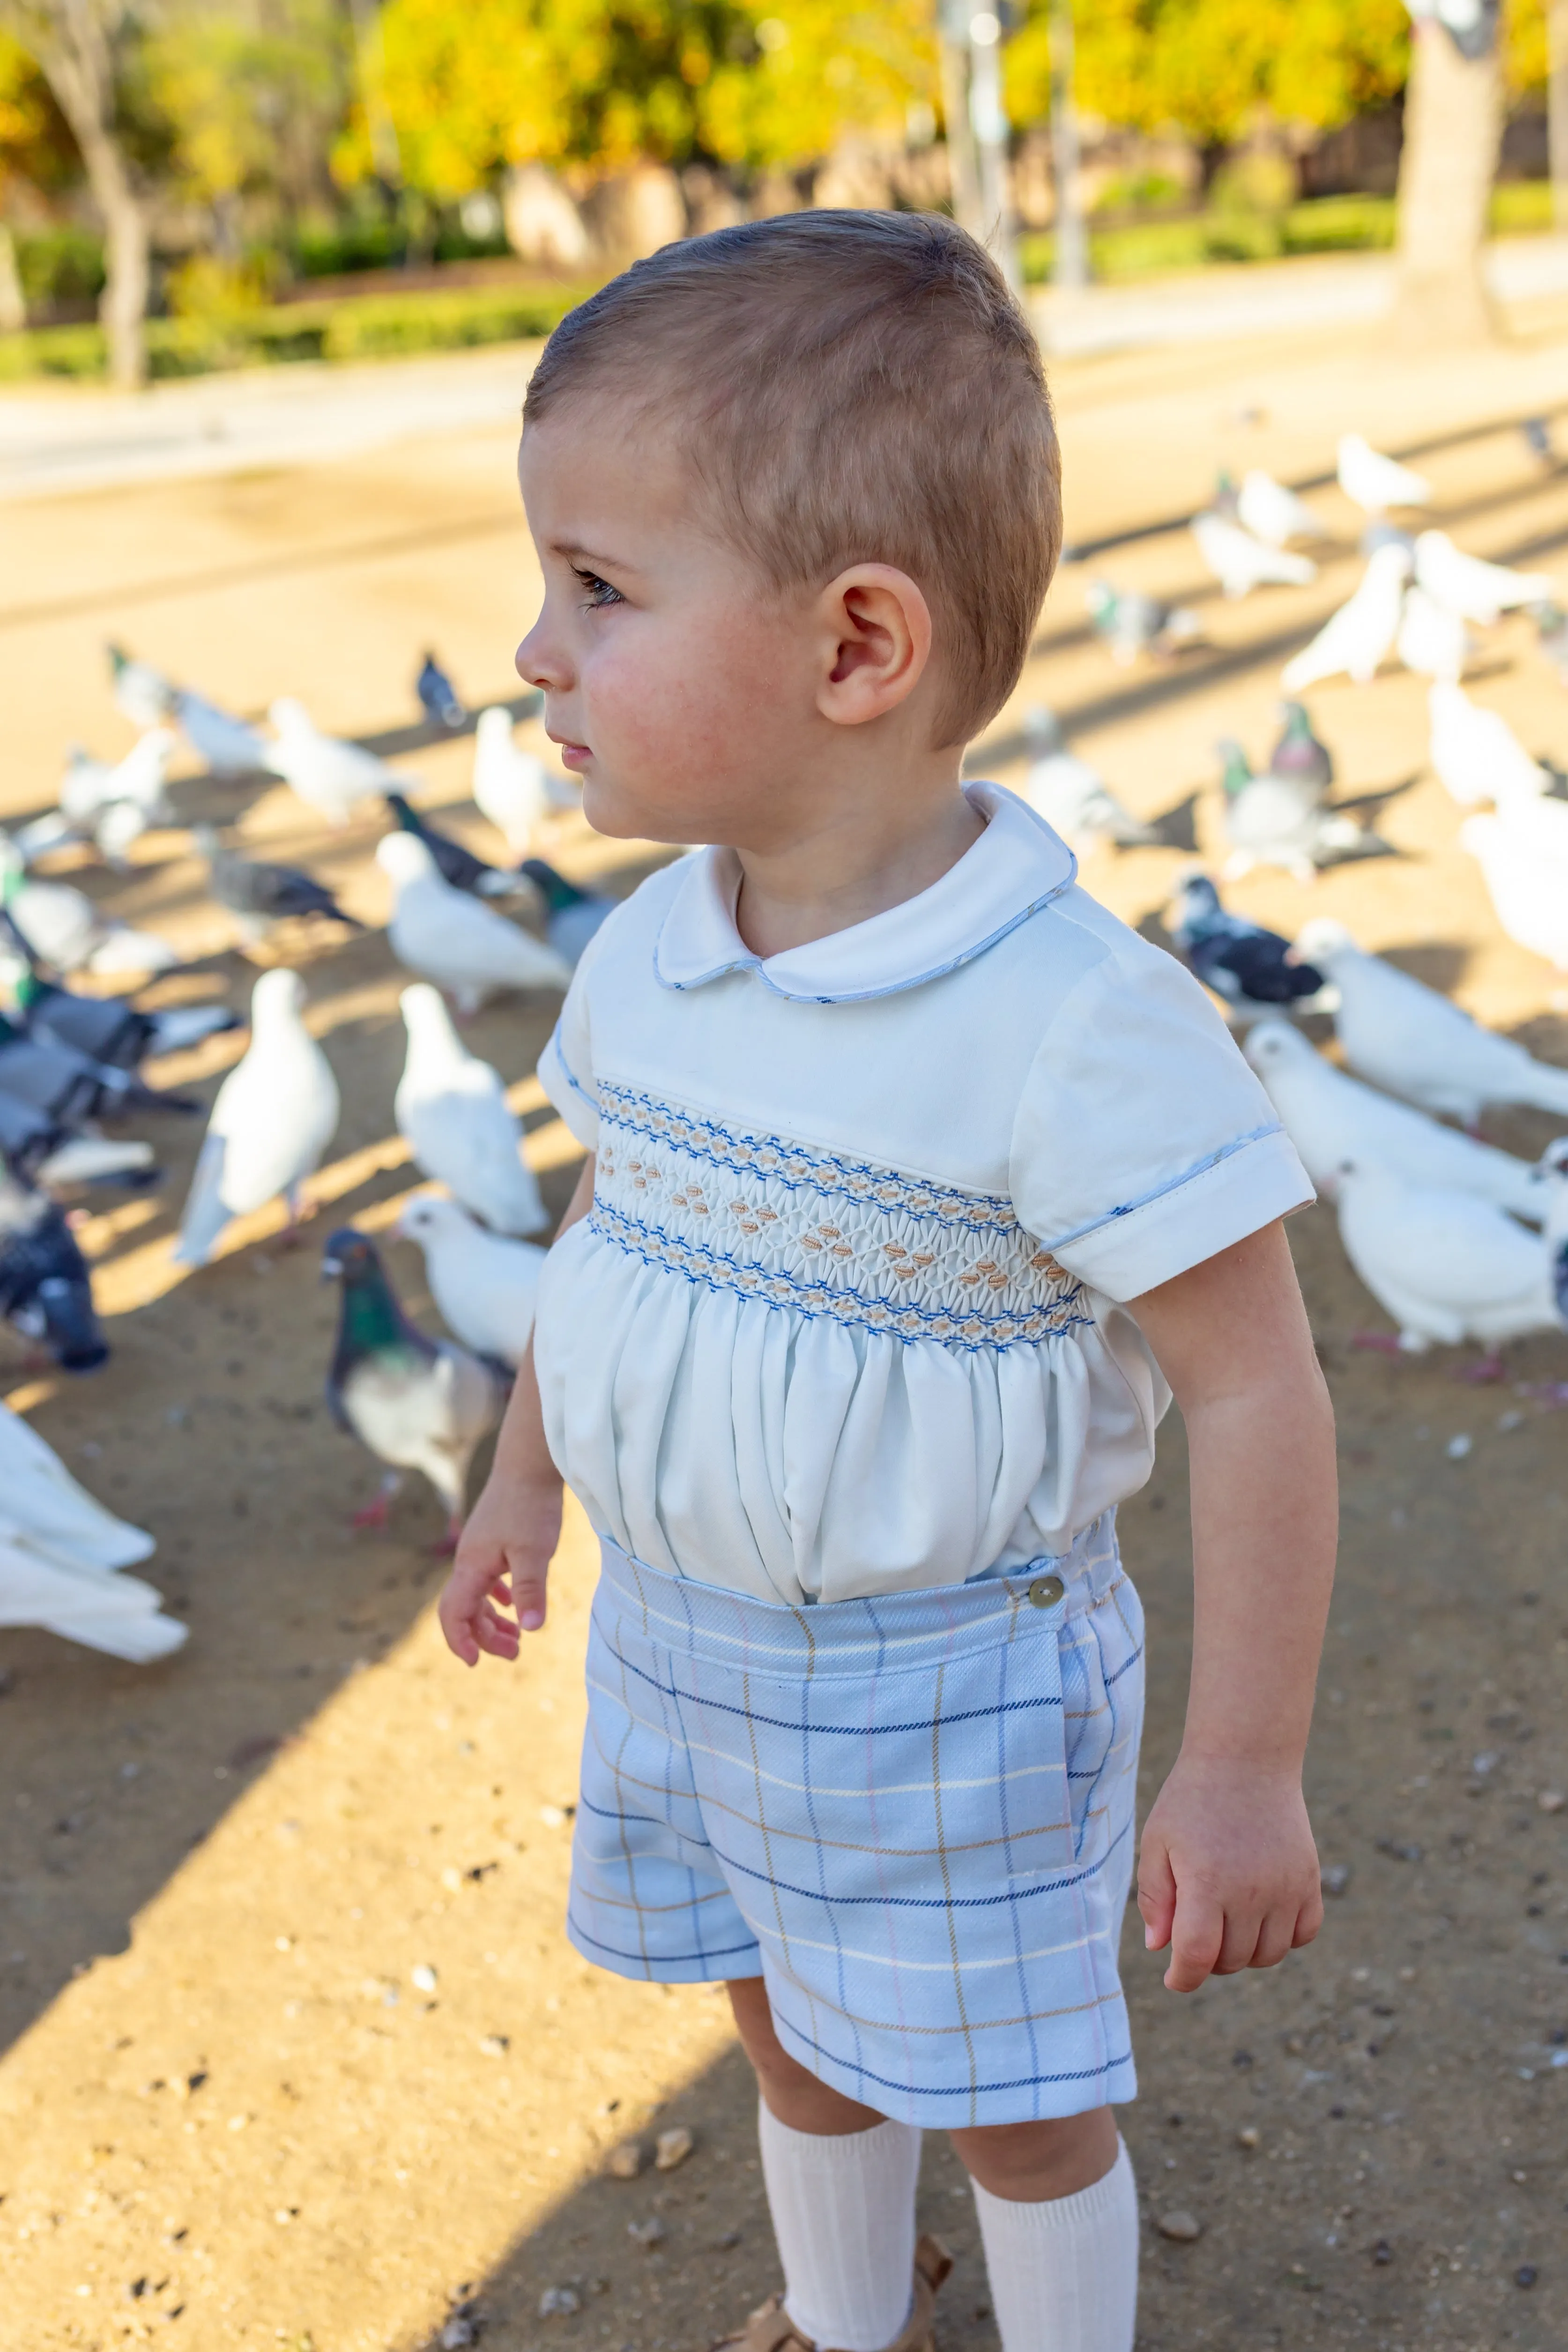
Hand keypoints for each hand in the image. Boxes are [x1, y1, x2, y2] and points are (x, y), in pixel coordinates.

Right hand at [437, 1470, 562, 1666]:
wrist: (529, 1464)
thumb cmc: (531, 1506)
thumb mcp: (535, 1551)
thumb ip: (531, 1590)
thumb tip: (532, 1628)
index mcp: (472, 1566)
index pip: (453, 1614)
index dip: (460, 1641)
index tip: (477, 1663)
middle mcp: (469, 1560)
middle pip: (465, 1610)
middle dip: (485, 1637)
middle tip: (516, 1652)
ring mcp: (480, 1550)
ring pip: (477, 1596)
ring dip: (492, 1621)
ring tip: (518, 1638)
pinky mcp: (493, 1540)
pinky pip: (487, 1579)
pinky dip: (498, 1598)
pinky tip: (513, 1606)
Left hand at [1136, 1754, 1322, 1992]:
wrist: (1246, 1759)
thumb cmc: (1192, 1801)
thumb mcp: (1158, 1842)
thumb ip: (1156, 1898)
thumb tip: (1159, 1947)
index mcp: (1207, 1882)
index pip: (1197, 1956)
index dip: (1183, 1977)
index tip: (1174, 1977)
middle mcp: (1251, 1891)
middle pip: (1232, 1960)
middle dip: (1208, 1958)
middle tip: (1195, 1930)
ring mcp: (1286, 1888)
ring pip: (1269, 1955)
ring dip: (1245, 1952)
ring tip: (1225, 1921)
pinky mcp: (1309, 1880)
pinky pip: (1303, 1934)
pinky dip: (1283, 1937)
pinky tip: (1260, 1915)